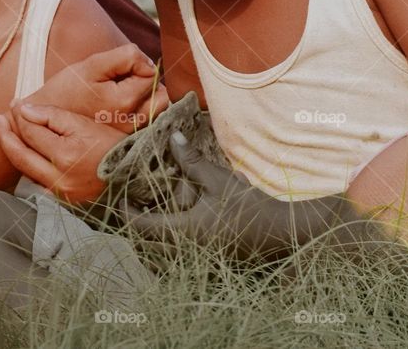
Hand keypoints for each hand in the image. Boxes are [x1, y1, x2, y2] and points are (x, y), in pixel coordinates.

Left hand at [0, 103, 124, 203]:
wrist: (134, 174)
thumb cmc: (112, 146)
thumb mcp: (84, 124)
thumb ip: (53, 116)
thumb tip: (24, 109)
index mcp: (64, 156)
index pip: (31, 132)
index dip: (21, 115)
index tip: (15, 103)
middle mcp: (58, 178)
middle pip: (20, 155)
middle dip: (5, 135)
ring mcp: (59, 193)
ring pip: (26, 170)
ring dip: (14, 150)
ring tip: (5, 134)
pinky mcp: (63, 201)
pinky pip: (37, 183)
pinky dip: (28, 167)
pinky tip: (24, 155)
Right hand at [29, 45, 168, 132]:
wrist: (45, 119)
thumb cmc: (67, 89)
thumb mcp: (92, 65)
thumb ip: (125, 57)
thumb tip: (150, 63)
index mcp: (123, 101)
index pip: (152, 75)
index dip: (139, 65)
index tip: (119, 68)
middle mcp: (130, 123)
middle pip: (161, 95)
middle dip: (148, 83)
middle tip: (124, 80)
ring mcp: (129, 136)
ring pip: (158, 111)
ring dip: (148, 99)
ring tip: (123, 93)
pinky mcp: (126, 143)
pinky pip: (148, 124)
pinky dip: (142, 113)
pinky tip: (122, 107)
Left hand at [123, 132, 368, 260]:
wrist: (285, 237)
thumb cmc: (251, 207)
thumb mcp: (219, 180)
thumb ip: (192, 162)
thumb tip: (172, 137)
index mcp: (184, 234)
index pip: (140, 227)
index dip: (126, 212)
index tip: (122, 197)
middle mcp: (185, 255)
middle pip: (144, 249)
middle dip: (134, 229)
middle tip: (133, 207)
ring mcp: (197, 267)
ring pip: (158, 262)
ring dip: (149, 243)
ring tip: (150, 220)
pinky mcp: (208, 270)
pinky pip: (175, 267)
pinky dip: (166, 254)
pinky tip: (174, 235)